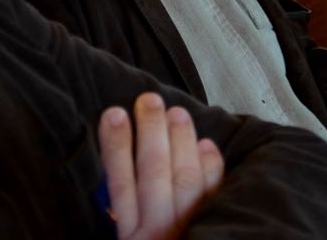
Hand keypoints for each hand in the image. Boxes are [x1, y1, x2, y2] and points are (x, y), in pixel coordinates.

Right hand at [98, 92, 224, 239]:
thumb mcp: (128, 237)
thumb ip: (123, 208)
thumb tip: (121, 158)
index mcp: (131, 236)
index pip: (119, 184)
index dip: (116, 146)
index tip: (113, 114)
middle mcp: (157, 231)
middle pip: (153, 174)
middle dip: (151, 132)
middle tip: (149, 100)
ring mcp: (187, 228)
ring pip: (184, 179)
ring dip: (181, 141)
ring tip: (176, 112)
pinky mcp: (211, 228)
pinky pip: (213, 196)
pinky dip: (211, 168)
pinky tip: (205, 144)